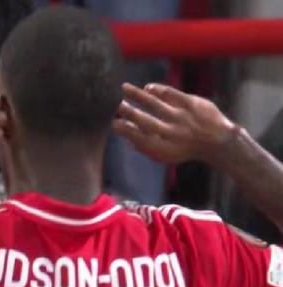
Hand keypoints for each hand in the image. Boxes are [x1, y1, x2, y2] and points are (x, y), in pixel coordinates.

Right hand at [113, 83, 235, 163]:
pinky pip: (171, 94)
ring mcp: (182, 117)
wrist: (217, 141)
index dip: (125, 130)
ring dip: (138, 95)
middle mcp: (171, 133)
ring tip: (124, 88)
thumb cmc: (184, 149)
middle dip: (128, 112)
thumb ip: (145, 147)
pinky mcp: (192, 104)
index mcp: (163, 148)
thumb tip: (127, 137)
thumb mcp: (165, 155)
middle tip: (115, 104)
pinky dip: (158, 90)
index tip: (113, 123)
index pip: (139, 138)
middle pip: (145, 121)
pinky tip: (148, 88)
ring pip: (156, 104)